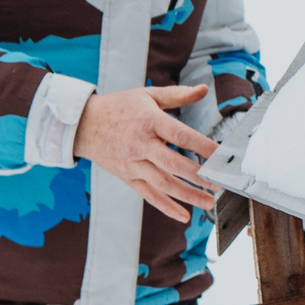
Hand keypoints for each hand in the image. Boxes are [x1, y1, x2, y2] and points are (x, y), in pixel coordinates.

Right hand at [74, 84, 216, 223]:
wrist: (84, 124)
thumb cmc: (120, 107)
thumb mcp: (148, 95)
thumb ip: (178, 94)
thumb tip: (203, 89)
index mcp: (149, 122)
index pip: (179, 135)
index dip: (201, 145)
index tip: (220, 154)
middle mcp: (141, 145)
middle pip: (172, 164)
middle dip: (198, 176)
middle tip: (219, 183)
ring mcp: (133, 164)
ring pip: (162, 184)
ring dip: (187, 195)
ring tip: (209, 202)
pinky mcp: (128, 178)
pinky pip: (148, 195)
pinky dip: (166, 207)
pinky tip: (184, 215)